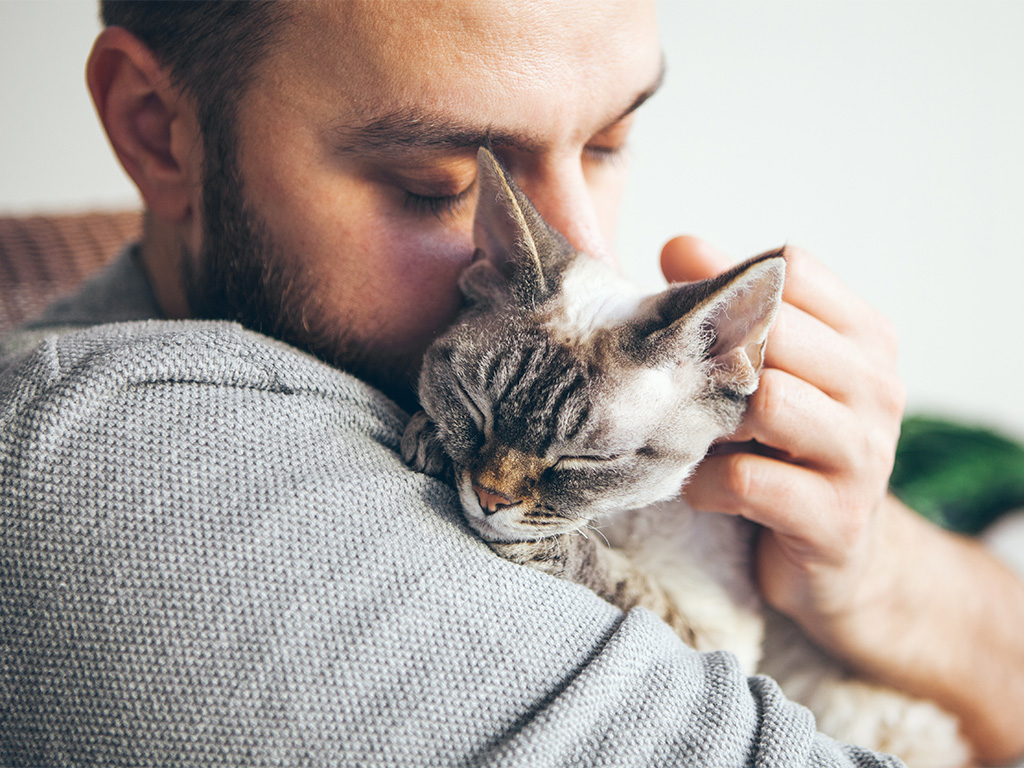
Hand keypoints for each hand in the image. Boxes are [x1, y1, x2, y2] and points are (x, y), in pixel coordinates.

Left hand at [661, 236, 1023, 763]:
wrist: (843, 559)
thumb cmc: (790, 450)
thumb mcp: (773, 371)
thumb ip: (732, 306)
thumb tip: (677, 246)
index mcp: (866, 338)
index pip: (793, 269)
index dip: (727, 283)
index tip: (689, 317)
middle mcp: (877, 387)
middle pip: (775, 332)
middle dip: (713, 355)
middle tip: (676, 383)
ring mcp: (864, 455)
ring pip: (766, 401)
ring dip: (708, 420)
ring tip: (693, 436)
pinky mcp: (835, 520)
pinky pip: (746, 479)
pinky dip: (705, 482)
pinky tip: (700, 487)